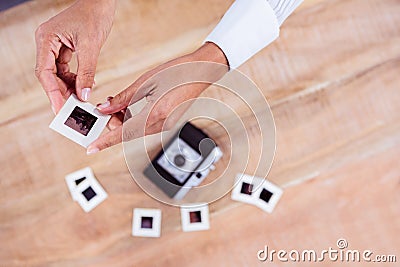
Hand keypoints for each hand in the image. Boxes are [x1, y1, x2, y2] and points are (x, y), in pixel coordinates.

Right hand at [35, 0, 115, 113]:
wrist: (102, 2)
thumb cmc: (95, 16)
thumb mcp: (91, 47)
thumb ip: (86, 73)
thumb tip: (84, 95)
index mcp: (46, 39)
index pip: (44, 72)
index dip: (52, 92)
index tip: (60, 108)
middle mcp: (46, 42)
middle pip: (48, 75)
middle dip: (60, 92)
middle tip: (71, 109)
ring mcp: (54, 44)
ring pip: (57, 73)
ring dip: (68, 87)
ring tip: (80, 100)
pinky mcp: (63, 47)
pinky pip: (65, 68)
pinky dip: (74, 78)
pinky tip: (84, 86)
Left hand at [87, 42, 228, 153]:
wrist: (200, 73)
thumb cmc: (176, 73)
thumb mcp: (145, 82)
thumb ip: (123, 98)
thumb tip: (105, 108)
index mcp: (155, 114)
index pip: (124, 133)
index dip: (106, 141)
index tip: (92, 148)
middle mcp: (161, 124)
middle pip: (129, 133)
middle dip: (113, 125)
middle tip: (105, 109)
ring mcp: (166, 125)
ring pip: (136, 130)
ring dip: (123, 122)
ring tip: (117, 105)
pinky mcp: (168, 123)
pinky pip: (146, 126)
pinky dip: (134, 120)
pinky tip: (130, 107)